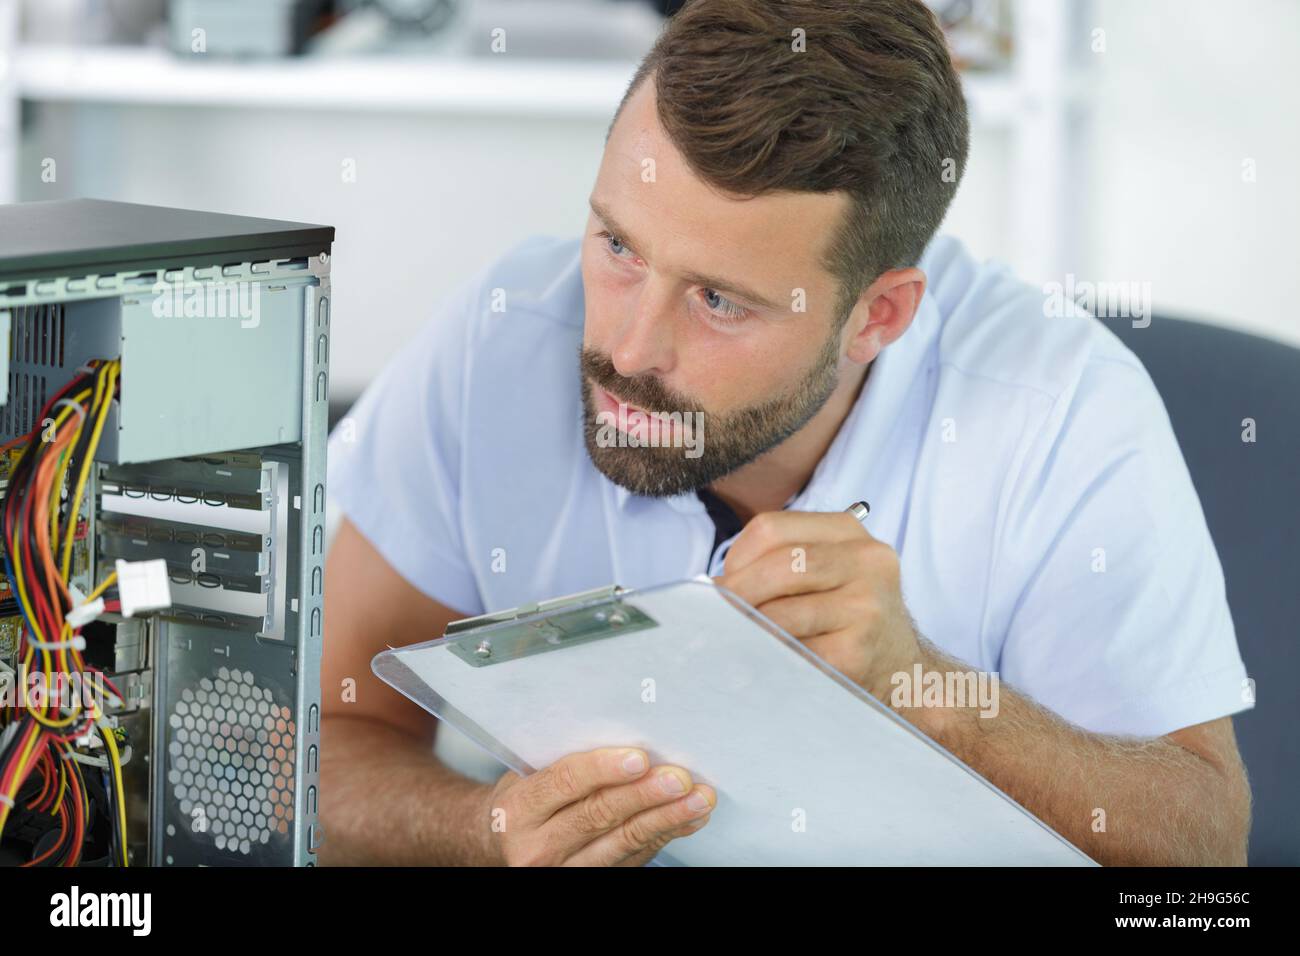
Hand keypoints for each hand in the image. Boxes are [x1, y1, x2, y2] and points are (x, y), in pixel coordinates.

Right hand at [482, 747, 715, 865]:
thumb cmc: (525, 798)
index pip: (564, 783)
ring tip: (698, 799)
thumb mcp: (529, 774)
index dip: (603, 769)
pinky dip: (665, 835)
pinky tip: (689, 819)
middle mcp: (538, 846)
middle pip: (598, 815)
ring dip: (666, 818)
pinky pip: (634, 857)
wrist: (503, 843)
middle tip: (679, 778)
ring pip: (622, 841)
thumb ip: (566, 759)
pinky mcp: (590, 881)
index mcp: (518, 809)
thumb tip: (629, 734)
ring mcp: (564, 870)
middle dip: (644, 795)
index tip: (639, 758)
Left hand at [716, 510, 921, 699]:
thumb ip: (778, 563)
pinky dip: (768, 658)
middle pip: (778, 566)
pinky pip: (793, 653)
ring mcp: (866, 607)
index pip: (771, 529)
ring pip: (781, 613)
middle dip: (736, 594)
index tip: (723, 584)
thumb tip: (716, 588)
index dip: (735, 557)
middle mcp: (866, 561)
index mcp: (849, 531)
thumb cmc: (847, 614)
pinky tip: (763, 661)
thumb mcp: (826, 570)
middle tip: (715, 615)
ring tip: (735, 637)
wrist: (900, 665)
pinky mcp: (856, 652)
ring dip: (748, 629)